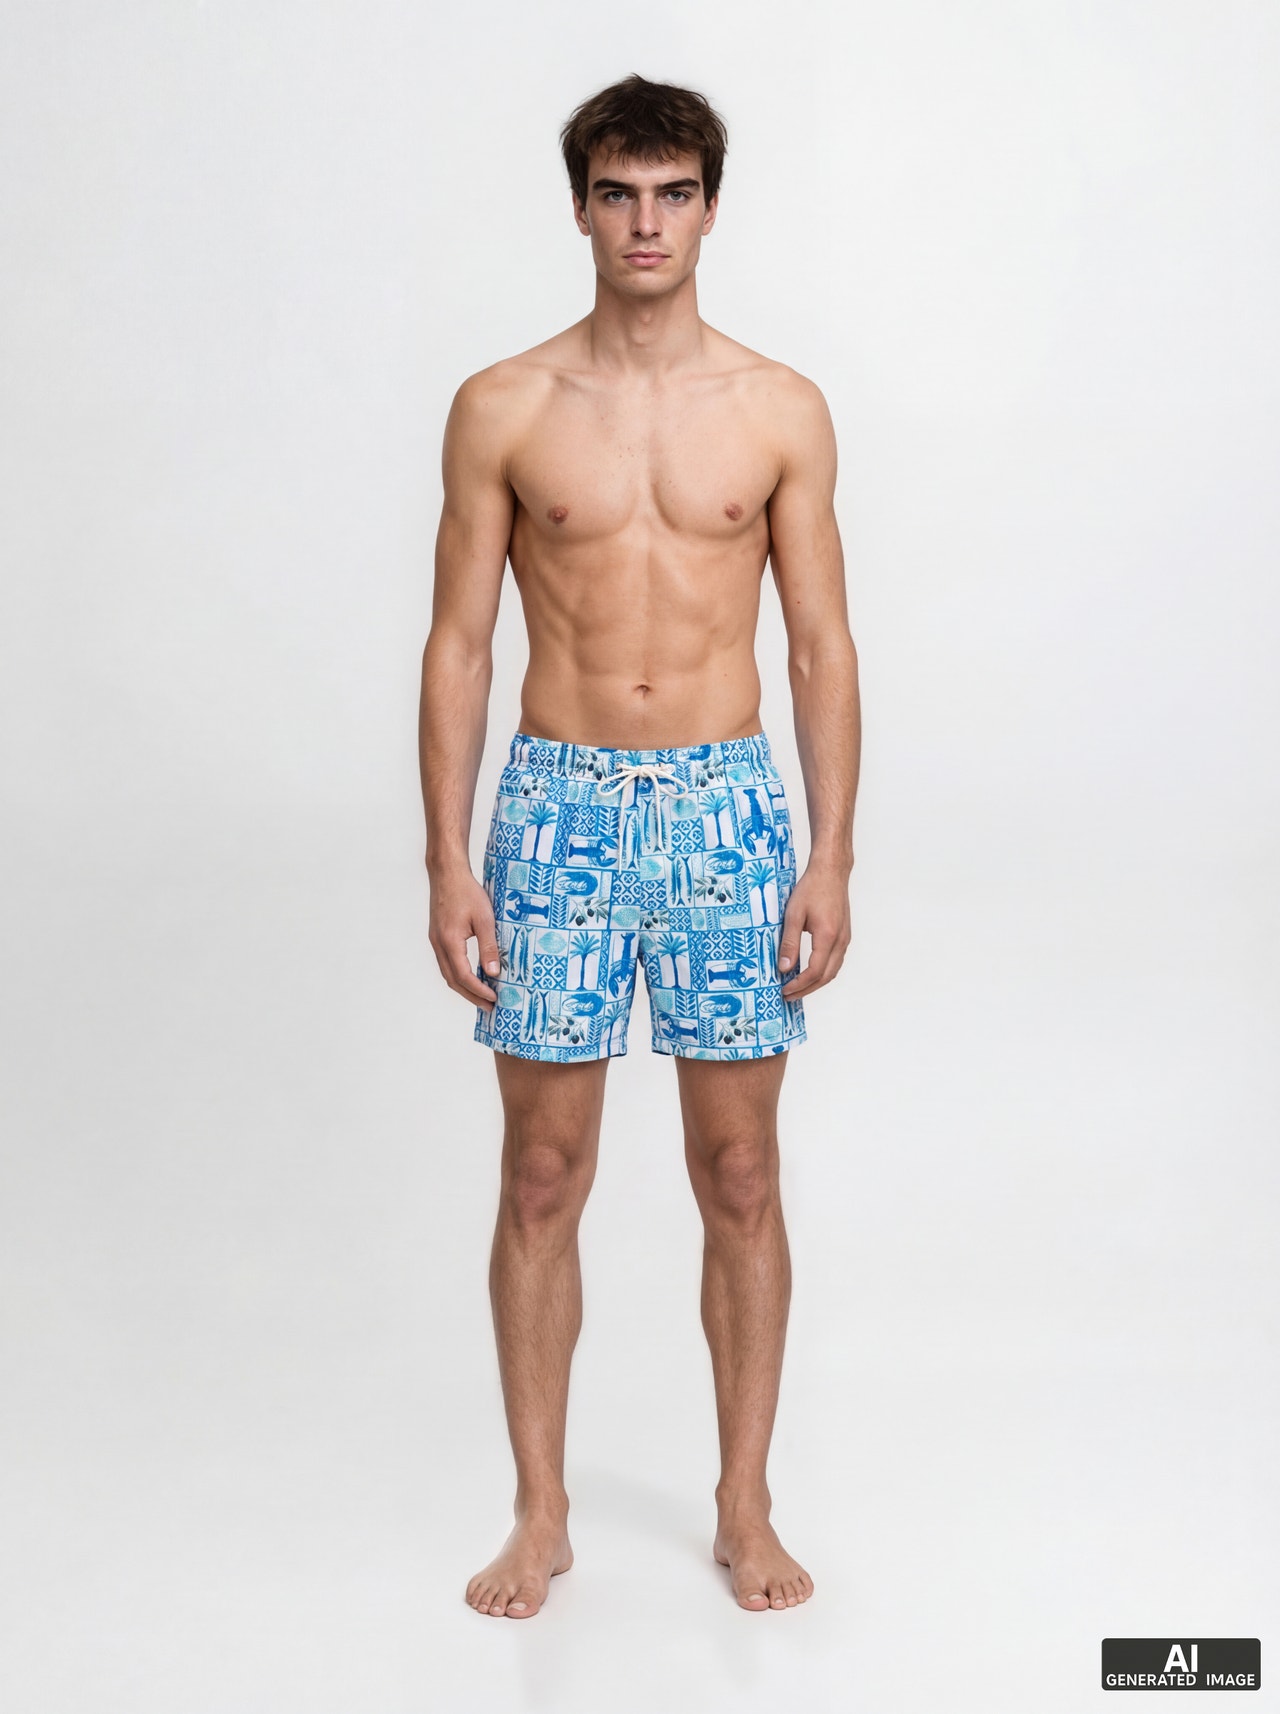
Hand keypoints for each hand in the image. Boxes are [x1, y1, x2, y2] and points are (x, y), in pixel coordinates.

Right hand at [428, 867, 501, 1008]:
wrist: (446, 873)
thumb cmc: (467, 892)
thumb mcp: (485, 918)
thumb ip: (488, 946)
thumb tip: (494, 972)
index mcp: (449, 941)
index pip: (463, 976)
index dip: (479, 991)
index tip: (494, 999)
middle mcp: (438, 944)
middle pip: (453, 980)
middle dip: (471, 996)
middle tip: (489, 1007)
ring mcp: (435, 941)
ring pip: (448, 973)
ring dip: (464, 987)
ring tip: (482, 997)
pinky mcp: (437, 936)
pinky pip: (447, 963)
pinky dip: (459, 975)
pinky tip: (472, 976)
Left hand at [777, 860, 851, 998]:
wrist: (831, 872)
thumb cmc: (812, 888)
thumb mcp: (793, 914)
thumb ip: (789, 942)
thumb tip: (784, 967)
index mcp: (828, 937)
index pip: (814, 972)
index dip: (799, 985)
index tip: (784, 990)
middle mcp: (840, 941)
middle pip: (826, 976)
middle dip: (807, 989)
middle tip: (788, 995)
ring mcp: (845, 939)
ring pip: (833, 970)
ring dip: (815, 982)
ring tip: (797, 987)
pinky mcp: (844, 935)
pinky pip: (835, 961)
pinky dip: (822, 971)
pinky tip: (809, 971)